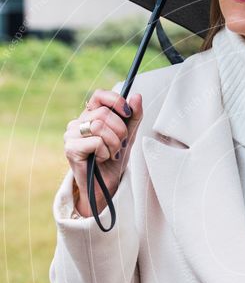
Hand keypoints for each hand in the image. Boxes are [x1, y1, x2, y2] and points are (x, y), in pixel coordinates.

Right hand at [64, 89, 142, 214]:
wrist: (104, 187)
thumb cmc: (113, 161)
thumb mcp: (128, 136)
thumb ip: (133, 117)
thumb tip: (136, 96)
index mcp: (90, 116)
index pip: (100, 95)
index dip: (116, 101)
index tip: (128, 113)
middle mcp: (77, 122)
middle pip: (104, 113)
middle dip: (120, 130)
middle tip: (120, 145)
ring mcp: (71, 135)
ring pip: (99, 126)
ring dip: (113, 143)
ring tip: (112, 153)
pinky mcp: (71, 149)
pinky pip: (96, 142)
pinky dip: (105, 152)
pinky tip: (102, 159)